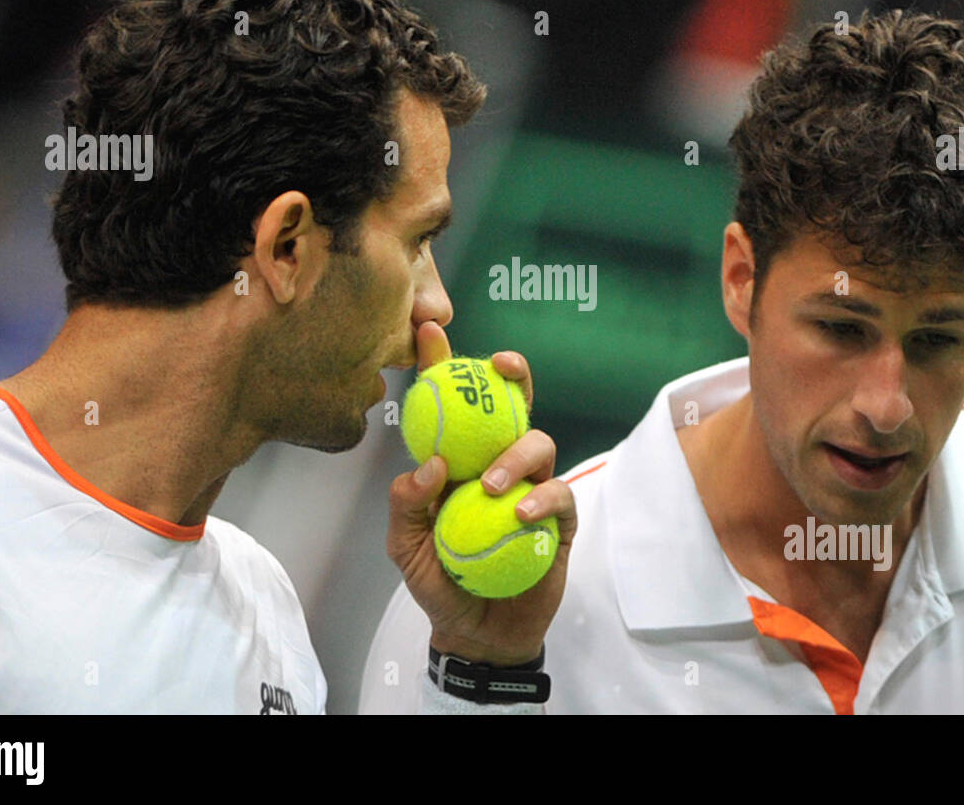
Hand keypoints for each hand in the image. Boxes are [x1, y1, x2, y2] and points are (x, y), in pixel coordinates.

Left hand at [386, 320, 576, 665]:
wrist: (477, 632)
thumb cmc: (440, 582)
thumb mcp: (403, 547)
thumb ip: (405, 505)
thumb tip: (427, 465)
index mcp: (460, 459)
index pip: (455, 405)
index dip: (445, 364)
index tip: (431, 331)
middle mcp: (498, 463)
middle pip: (513, 404)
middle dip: (513, 374)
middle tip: (502, 366)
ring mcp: (532, 487)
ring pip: (539, 441)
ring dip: (515, 454)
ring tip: (489, 487)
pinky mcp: (560, 519)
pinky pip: (559, 493)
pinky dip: (541, 499)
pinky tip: (519, 515)